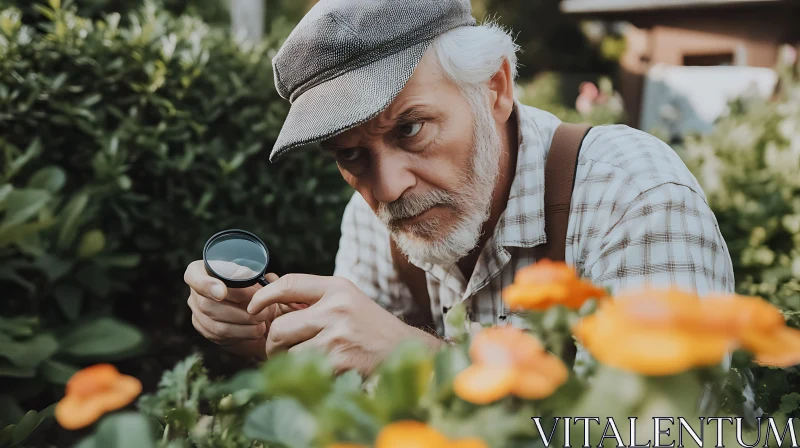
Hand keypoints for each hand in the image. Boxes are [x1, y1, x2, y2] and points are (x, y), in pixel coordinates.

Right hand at [184, 260, 299, 359]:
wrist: (250, 301)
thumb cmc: (249, 282)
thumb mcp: (250, 273)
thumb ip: (251, 274)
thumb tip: (258, 278)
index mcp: (200, 272)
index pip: (194, 277)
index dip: (207, 285)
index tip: (222, 292)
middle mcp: (195, 294)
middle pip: (207, 305)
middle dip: (237, 310)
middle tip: (261, 310)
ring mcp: (197, 313)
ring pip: (215, 324)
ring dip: (242, 324)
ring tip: (262, 322)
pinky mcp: (206, 330)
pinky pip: (220, 336)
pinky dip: (241, 334)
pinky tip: (255, 331)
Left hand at [247, 274, 442, 375]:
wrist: (404, 351)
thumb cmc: (370, 327)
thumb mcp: (347, 301)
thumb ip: (314, 300)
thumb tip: (269, 304)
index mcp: (337, 288)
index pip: (289, 284)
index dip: (263, 296)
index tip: (253, 308)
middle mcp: (337, 309)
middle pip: (280, 327)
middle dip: (273, 343)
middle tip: (278, 350)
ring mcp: (338, 337)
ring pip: (288, 354)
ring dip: (287, 363)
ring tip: (300, 362)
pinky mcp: (340, 363)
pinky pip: (304, 372)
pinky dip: (305, 376)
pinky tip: (317, 372)